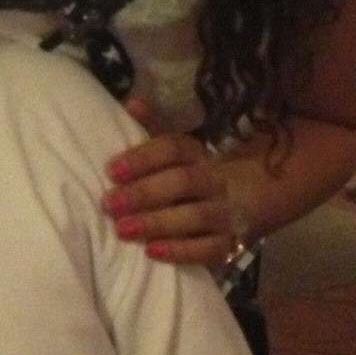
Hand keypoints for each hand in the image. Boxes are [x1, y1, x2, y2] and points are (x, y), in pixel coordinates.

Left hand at [103, 116, 236, 267]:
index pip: (173, 148)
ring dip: (156, 222)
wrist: (246, 203)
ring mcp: (224, 212)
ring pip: (195, 216)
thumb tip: (132, 103)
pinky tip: (152, 252)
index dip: (143, 157)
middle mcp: (213, 180)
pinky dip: (181, 251)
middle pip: (183, 181)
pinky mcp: (228, 244)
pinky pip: (208, 249)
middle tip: (109, 203)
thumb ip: (151, 129)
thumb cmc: (191, 175)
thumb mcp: (174, 152)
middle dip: (144, 193)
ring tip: (122, 229)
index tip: (111, 170)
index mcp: (196, 153)